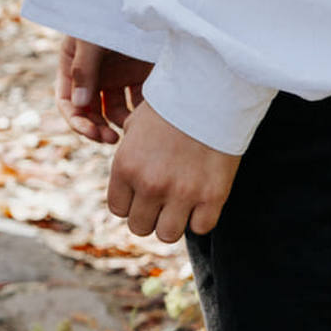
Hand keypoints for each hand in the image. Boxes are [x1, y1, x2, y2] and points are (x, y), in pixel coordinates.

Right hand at [58, 36, 151, 144]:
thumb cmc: (110, 14)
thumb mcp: (91, 38)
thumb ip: (84, 69)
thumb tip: (79, 106)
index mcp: (73, 63)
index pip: (68, 100)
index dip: (76, 120)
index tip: (92, 132)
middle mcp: (93, 72)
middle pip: (89, 110)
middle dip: (96, 127)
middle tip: (112, 140)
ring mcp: (118, 75)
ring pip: (114, 111)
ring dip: (119, 123)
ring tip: (133, 130)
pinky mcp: (141, 76)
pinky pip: (138, 103)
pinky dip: (141, 114)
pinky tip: (149, 119)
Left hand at [108, 101, 239, 241]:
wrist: (209, 95)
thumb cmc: (170, 108)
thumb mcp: (134, 129)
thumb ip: (127, 160)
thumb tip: (125, 187)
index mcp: (125, 166)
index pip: (118, 209)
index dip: (129, 203)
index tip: (140, 194)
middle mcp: (149, 184)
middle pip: (139, 226)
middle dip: (148, 216)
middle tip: (161, 201)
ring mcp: (181, 193)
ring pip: (166, 235)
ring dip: (172, 223)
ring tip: (179, 205)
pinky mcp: (212, 197)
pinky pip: (201, 228)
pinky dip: (201, 219)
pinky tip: (202, 201)